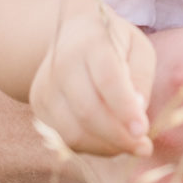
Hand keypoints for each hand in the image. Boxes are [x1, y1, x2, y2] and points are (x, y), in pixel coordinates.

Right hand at [28, 0, 158, 156]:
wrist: (72, 35)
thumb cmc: (113, 44)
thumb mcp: (138, 48)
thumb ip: (141, 76)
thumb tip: (137, 110)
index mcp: (92, 43)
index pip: (107, 79)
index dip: (125, 109)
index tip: (143, 131)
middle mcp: (62, 64)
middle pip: (88, 111)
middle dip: (118, 136)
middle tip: (143, 146)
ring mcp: (46, 87)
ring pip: (73, 132)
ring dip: (105, 147)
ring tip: (129, 144)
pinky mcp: (39, 106)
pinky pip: (64, 139)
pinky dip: (90, 147)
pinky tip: (108, 140)